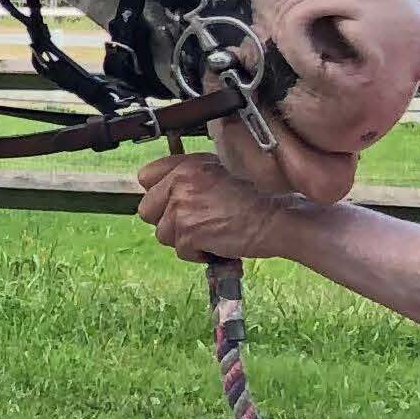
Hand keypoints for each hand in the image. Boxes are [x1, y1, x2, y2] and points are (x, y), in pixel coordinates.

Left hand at [136, 151, 303, 262]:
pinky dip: (196, 252)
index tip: (170, 201)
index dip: (158, 193)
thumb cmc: (249, 201)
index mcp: (186, 165)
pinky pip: (180, 250)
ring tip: (208, 231)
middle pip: (147, 210)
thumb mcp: (216, 173)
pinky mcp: (188, 233)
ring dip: (183, 238)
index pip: (146, 176)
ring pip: (162, 233)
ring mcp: (181, 208)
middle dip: (166, 220)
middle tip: (192, 221)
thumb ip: (186, 178)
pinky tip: (214, 243)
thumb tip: (161, 190)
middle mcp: (180, 183)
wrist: (274, 220)